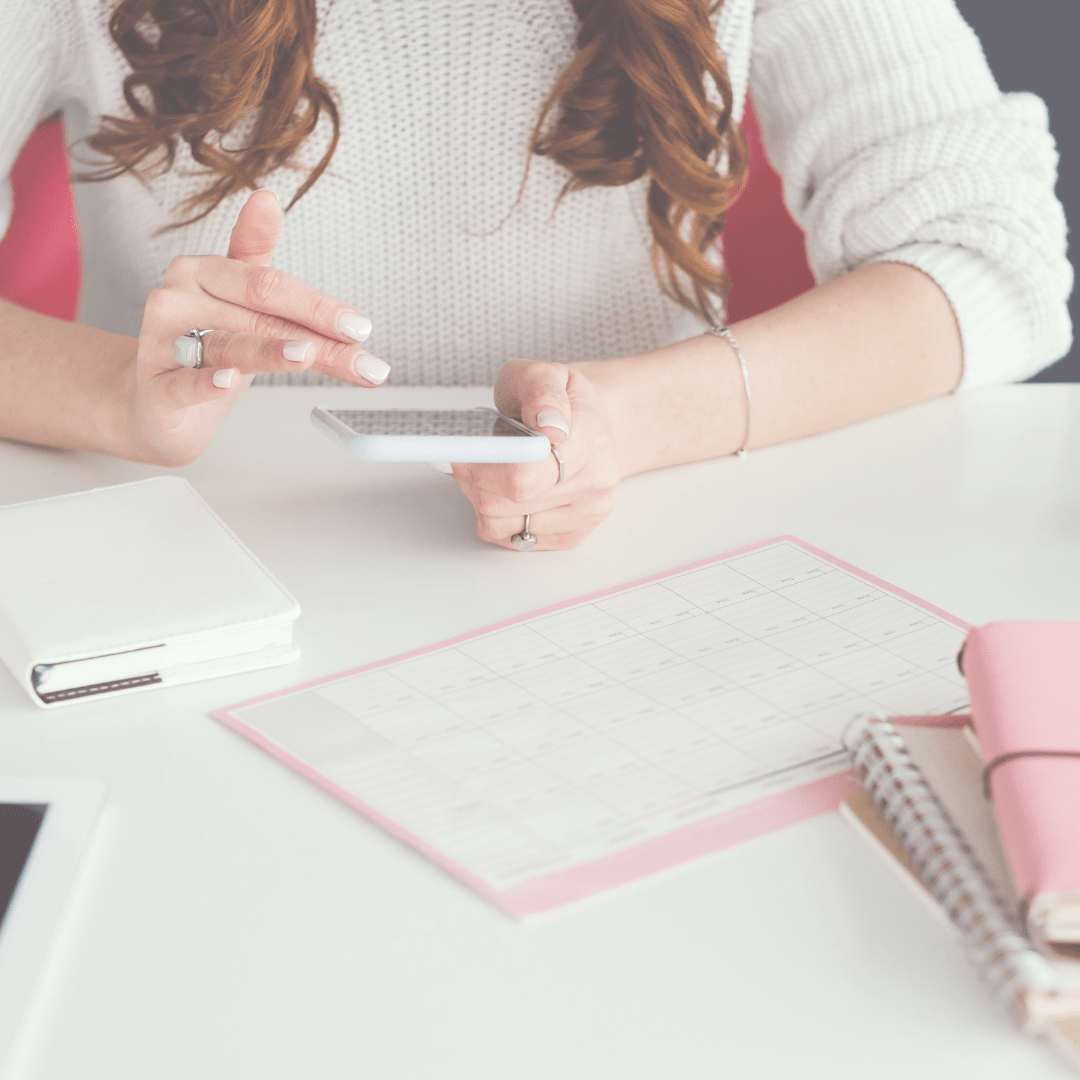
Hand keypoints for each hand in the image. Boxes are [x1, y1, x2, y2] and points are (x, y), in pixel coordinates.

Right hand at [124, 190, 388, 464]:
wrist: (155, 404)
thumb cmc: (208, 351)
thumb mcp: (242, 308)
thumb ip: (264, 267)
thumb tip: (267, 197)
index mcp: (204, 272)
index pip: (269, 284)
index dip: (317, 304)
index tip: (358, 325)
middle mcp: (180, 299)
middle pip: (259, 314)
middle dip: (317, 338)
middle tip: (358, 353)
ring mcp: (163, 341)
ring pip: (228, 345)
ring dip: (271, 352)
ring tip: (305, 354)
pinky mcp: (154, 386)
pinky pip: (183, 382)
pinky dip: (207, 383)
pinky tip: (228, 381)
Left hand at [448, 360, 621, 549]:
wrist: (595, 424)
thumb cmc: (562, 401)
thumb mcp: (545, 373)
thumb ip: (541, 391)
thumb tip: (548, 426)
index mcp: (591, 441)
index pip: (526, 477)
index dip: (483, 468)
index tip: (463, 451)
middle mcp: (595, 484)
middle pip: (507, 503)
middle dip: (474, 479)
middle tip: (469, 455)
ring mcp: (586, 515)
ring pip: (503, 526)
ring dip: (482, 499)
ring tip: (490, 471)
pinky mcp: (572, 536)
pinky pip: (511, 540)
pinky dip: (496, 518)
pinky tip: (504, 493)